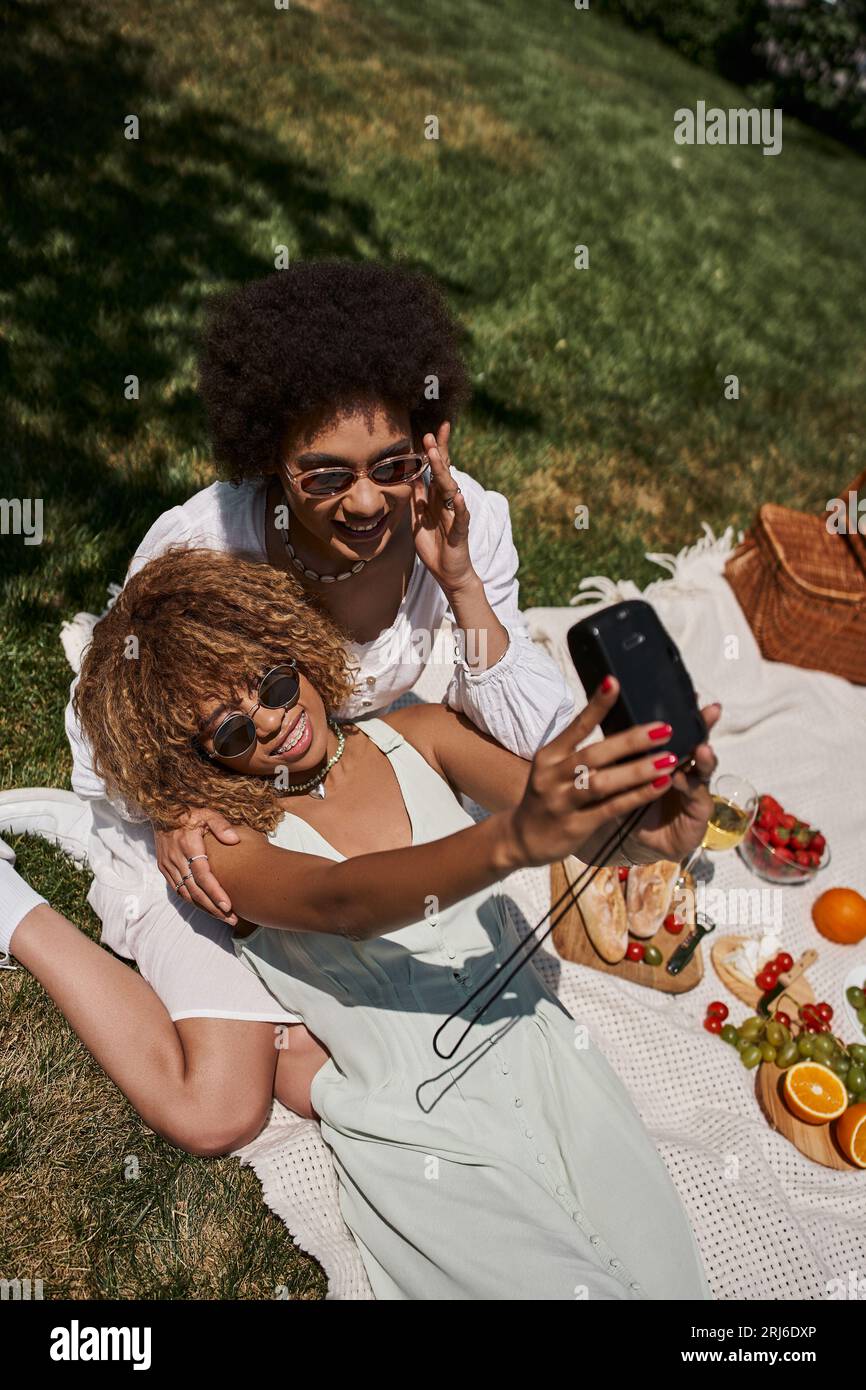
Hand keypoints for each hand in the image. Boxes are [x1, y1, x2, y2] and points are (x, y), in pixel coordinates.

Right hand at [154, 810, 240, 924]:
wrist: (161, 811)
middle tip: (231, 919)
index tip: (228, 906)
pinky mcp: (163, 868)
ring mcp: (167, 865)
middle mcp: (175, 858)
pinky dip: (192, 900)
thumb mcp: (207, 812)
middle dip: (213, 907)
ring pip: (185, 894)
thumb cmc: (189, 812)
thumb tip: (235, 839)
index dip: (215, 892)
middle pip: (195, 890)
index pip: (203, 875)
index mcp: (188, 845)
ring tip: (223, 917)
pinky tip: (205, 907)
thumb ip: (221, 825)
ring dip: (203, 908)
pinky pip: (178, 890)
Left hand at [410, 422, 475, 594]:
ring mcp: (455, 516)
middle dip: (439, 453)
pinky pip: (461, 518)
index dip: (435, 451)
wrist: (448, 573)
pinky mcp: (460, 533)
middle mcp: (448, 503)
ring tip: (437, 455)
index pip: (436, 470)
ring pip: (450, 490)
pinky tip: (458, 496)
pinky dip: (460, 508)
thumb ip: (417, 499)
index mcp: (437, 499)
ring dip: (444, 472)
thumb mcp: (419, 519)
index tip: (430, 431)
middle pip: (444, 473)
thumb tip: (410, 477)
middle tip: (432, 433)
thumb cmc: (435, 546)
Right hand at [505, 677, 681, 869]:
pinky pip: (611, 808)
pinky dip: (637, 796)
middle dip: (631, 741)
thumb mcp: (554, 766)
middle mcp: (552, 775)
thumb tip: (621, 723)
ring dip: (638, 770)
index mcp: (549, 755)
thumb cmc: (549, 795)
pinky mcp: (576, 826)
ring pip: (602, 783)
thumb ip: (580, 749)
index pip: (576, 726)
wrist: (523, 838)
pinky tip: (660, 786)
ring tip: (668, 759)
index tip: (614, 681)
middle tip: (664, 729)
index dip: (596, 705)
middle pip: (594, 754)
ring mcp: (562, 802)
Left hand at [627, 704, 720, 862]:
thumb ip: (620, 752)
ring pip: (702, 767)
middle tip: (711, 711)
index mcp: (664, 754)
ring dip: (704, 757)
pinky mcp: (699, 809)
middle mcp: (685, 766)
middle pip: (696, 742)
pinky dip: (688, 785)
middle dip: (703, 726)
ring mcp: (695, 787)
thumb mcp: (620, 773)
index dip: (683, 712)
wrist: (639, 841)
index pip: (676, 730)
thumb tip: (604, 719)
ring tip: (703, 748)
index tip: (688, 694)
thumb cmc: (630, 802)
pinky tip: (680, 778)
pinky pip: (695, 794)